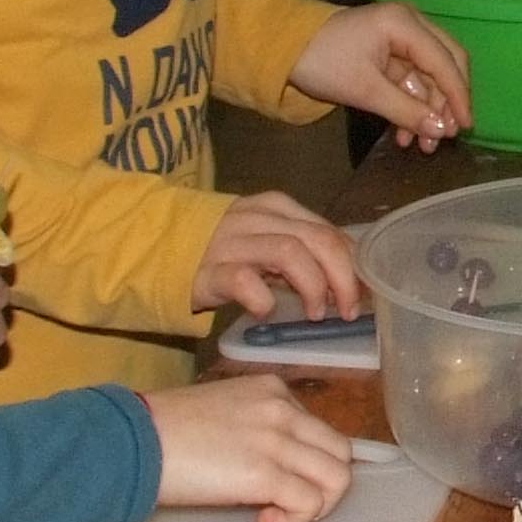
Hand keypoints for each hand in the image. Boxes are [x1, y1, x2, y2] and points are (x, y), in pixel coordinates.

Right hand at [140, 376, 357, 521]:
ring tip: (280, 516)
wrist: (135, 441)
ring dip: (316, 506)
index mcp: (272, 391)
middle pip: (340, 452)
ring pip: (337, 477)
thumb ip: (255, 427)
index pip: (318, 429)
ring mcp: (278, 440)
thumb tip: (268, 460)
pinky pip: (309, 503)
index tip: (276, 480)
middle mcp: (283, 409)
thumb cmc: (164, 430)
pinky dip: (296, 521)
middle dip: (324, 485)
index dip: (306, 462)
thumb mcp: (222, 411)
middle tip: (289, 504)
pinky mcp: (265, 474)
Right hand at [191, 190, 361, 322]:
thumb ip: (303, 248)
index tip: (361, 294)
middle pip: (318, 240)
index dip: (352, 265)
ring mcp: (232, 242)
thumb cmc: (224, 250)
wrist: (159, 250)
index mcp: (277, 208)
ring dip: (312, 286)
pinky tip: (267, 312)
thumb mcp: (266, 240)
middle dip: (343, 278)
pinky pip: (244, 281)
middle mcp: (257, 218)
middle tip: (346, 311)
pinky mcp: (208, 271)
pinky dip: (264, 299)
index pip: (329, 230)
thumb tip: (349, 275)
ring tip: (315, 313)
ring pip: (289, 252)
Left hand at [292, 0, 470, 149]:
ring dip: (427, 112)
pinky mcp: (389, 56)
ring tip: (422, 146)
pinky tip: (404, 135)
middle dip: (446, 104)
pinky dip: (410, 108)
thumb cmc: (322, 62)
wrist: (282, 50)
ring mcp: (400, 41)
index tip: (465, 127)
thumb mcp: (365, 90)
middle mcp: (409, 26)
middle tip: (445, 137)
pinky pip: (411, 83)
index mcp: (405, 24)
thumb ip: (406, 110)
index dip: (458, 96)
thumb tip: (440, 131)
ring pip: (428, 79)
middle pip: (445, 65)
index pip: (444, 61)